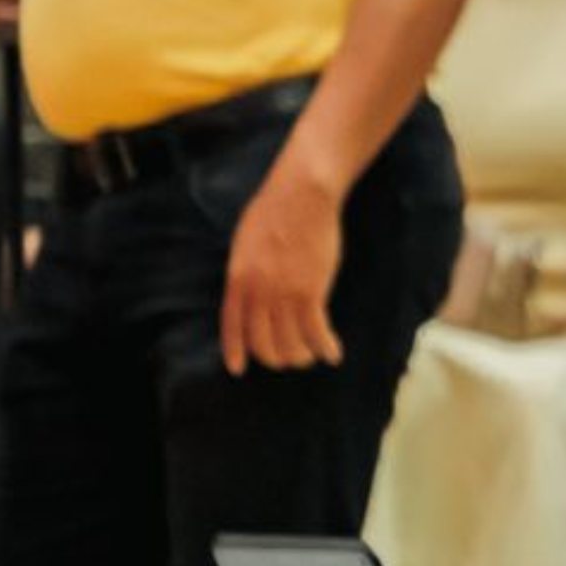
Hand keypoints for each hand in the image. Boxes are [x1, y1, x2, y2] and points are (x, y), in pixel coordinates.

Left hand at [221, 162, 346, 373]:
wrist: (302, 195)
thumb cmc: (275, 210)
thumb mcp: (245, 243)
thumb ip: (246, 271)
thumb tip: (250, 292)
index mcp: (238, 279)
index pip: (232, 326)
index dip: (236, 351)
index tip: (239, 369)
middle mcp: (258, 293)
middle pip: (263, 343)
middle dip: (276, 357)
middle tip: (288, 357)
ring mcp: (284, 294)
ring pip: (289, 343)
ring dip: (301, 356)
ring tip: (310, 356)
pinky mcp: (311, 291)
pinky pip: (316, 332)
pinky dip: (325, 347)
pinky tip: (333, 354)